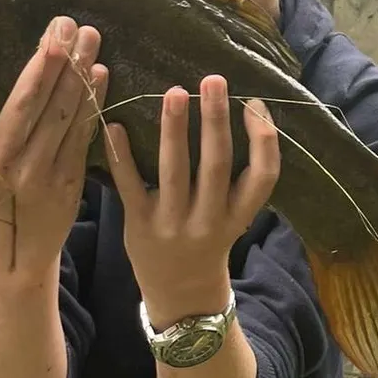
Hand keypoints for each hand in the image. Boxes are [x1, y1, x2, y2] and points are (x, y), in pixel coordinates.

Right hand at [0, 13, 107, 286]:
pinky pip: (81, 130)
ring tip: (88, 36)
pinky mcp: (65, 181)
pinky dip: (92, 99)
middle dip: (47, 57)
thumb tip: (2, 40)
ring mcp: (32, 172)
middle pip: (23, 99)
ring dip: (77, 70)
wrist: (17, 247)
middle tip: (63, 22)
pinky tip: (99, 72)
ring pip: (60, 111)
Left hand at [104, 74, 279, 326]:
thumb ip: (237, 177)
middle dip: (215, 120)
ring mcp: (173, 224)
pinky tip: (114, 123)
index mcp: (238, 215)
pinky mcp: (139, 225)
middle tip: (212, 80)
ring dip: (174, 130)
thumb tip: (238, 109)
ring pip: (174, 171)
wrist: (181, 298)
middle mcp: (209, 220)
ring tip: (173, 92)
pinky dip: (122, 154)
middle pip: (216, 164)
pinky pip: (130, 185)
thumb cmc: (210, 240)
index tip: (253, 102)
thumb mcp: (235, 216)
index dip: (263, 140)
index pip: (262, 177)